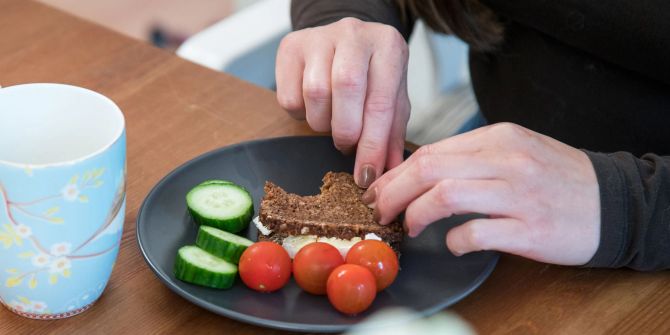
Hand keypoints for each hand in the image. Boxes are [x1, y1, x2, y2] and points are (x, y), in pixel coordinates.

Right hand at [276, 18, 410, 187]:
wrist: (346, 42)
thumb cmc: (373, 75)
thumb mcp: (392, 99)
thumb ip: (391, 135)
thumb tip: (387, 173)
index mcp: (388, 45)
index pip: (381, 102)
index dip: (373, 146)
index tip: (367, 175)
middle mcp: (354, 34)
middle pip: (345, 88)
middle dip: (346, 131)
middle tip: (346, 145)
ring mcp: (319, 37)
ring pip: (314, 93)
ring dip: (322, 123)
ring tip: (332, 121)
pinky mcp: (290, 46)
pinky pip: (288, 97)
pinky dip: (300, 114)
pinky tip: (314, 107)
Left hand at [363, 123, 600, 264]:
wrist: (613, 201)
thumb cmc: (557, 178)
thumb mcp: (515, 151)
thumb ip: (471, 157)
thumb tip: (420, 172)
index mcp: (499, 137)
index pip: (431, 150)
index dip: (396, 173)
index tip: (379, 189)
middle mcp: (507, 159)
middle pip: (429, 168)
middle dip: (393, 191)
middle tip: (379, 210)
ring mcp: (518, 194)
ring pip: (445, 195)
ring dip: (415, 213)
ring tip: (408, 226)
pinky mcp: (530, 228)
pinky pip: (476, 233)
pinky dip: (454, 240)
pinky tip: (453, 244)